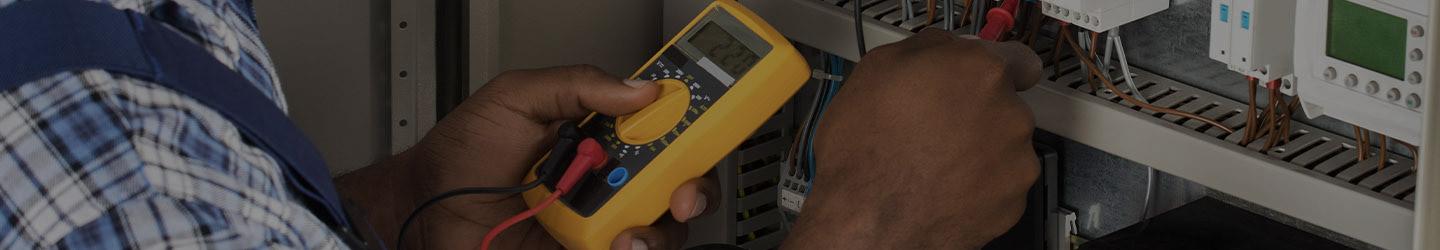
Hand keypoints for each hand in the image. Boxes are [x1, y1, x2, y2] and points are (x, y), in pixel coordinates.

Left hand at [338, 65, 716, 249]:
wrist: (423, 215)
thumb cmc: (459, 158)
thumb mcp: (514, 98)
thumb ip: (576, 84)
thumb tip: (639, 89)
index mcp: (600, 135)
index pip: (664, 128)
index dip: (693, 126)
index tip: (702, 127)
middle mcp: (609, 180)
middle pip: (680, 182)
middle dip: (695, 185)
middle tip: (680, 191)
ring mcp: (601, 224)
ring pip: (664, 228)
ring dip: (662, 230)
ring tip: (632, 231)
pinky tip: (620, 246)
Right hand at [786, 29, 1041, 248]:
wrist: (869, 223)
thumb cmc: (866, 154)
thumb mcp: (875, 71)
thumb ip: (925, 50)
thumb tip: (940, 51)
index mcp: (979, 72)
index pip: (1016, 60)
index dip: (988, 74)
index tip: (974, 85)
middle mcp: (1008, 113)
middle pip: (1004, 106)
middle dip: (975, 114)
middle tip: (934, 128)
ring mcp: (1015, 161)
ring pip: (1003, 147)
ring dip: (978, 151)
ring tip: (932, 164)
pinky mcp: (1012, 202)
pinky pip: (1000, 185)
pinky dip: (978, 186)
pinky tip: (941, 187)